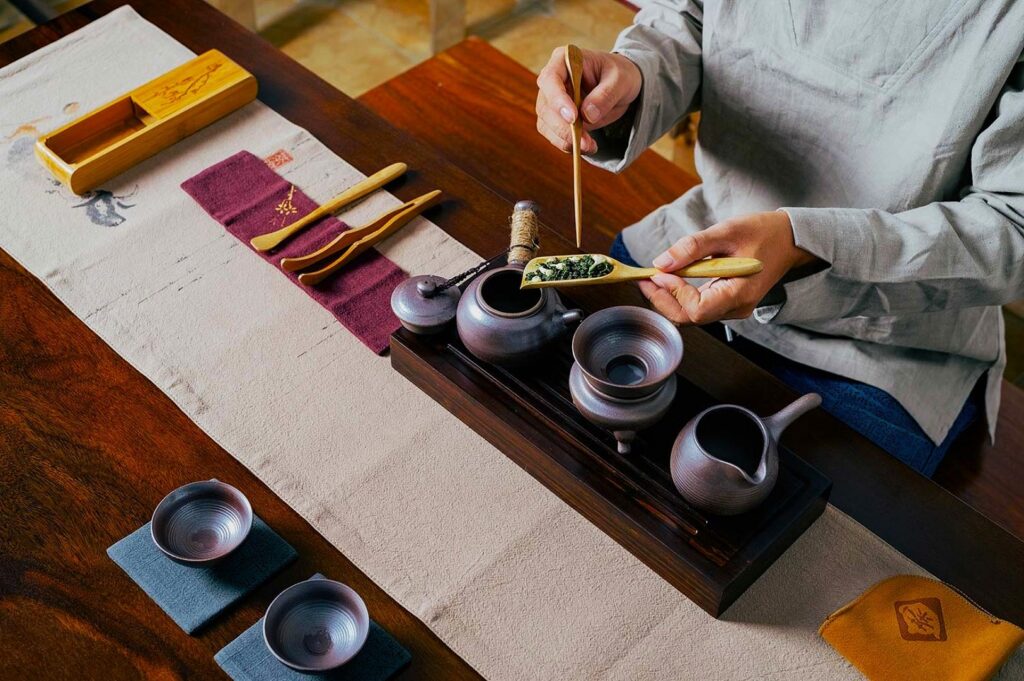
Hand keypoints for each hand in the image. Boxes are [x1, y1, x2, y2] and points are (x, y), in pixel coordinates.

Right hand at [535, 47, 641, 154]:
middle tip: (585, 142)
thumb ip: (605, 94)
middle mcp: (552, 80)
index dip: (558, 100)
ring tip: (590, 146)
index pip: (550, 79)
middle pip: (546, 106)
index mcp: (564, 60)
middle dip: (564, 128)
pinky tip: (586, 146)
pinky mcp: (555, 118)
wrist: (619, 86)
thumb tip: (587, 116)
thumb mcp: (620, 80)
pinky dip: (567, 144)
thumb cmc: (619, 74)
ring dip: (565, 139)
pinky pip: (553, 135)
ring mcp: (551, 100)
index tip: (573, 118)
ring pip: (546, 124)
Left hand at [638, 211, 818, 324]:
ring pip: (689, 315)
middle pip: (688, 318)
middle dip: (661, 300)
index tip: (659, 273)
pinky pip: (696, 306)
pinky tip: (667, 279)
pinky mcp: (725, 303)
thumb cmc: (764, 233)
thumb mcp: (727, 232)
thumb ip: (694, 247)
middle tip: (643, 278)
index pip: (696, 310)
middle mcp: (735, 309)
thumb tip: (662, 262)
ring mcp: (730, 308)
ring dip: (666, 298)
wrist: (789, 239)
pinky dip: (678, 295)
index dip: (673, 294)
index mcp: (739, 295)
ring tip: (651, 277)